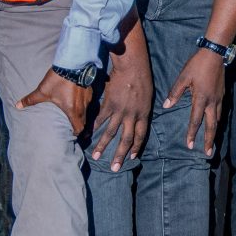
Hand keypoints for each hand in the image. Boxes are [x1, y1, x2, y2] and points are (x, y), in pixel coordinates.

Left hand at [17, 71, 91, 131]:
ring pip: (86, 111)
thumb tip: (17, 106)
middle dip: (79, 125)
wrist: (72, 65)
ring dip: (81, 114)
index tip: (71, 134)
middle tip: (72, 127)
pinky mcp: (90, 90)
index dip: (76, 133)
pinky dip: (83, 104)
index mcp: (72, 111)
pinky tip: (77, 100)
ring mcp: (87, 98)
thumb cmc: (58, 80)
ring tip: (74, 114)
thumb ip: (31, 100)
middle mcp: (82, 107)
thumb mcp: (42, 91)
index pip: (78, 127)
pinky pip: (87, 102)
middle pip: (83, 121)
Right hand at [89, 40, 152, 171]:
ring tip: (96, 157)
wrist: (133, 67)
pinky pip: (100, 120)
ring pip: (110, 133)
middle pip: (126, 139)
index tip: (132, 158)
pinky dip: (93, 128)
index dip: (135, 147)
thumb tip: (139, 117)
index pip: (140, 136)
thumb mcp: (148, 97)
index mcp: (144, 115)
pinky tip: (87, 135)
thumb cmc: (143, 79)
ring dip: (103, 146)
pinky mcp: (109, 105)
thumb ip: (142, 109)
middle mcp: (132, 116)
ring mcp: (120, 111)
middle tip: (115, 168)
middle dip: (120, 155)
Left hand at [166, 46, 229, 154]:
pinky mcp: (222, 94)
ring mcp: (219, 98)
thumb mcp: (183, 77)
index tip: (189, 145)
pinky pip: (220, 111)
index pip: (195, 120)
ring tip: (211, 142)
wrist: (215, 53)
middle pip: (212, 126)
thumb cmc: (197, 64)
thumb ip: (175, 92)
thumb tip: (166, 105)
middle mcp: (212, 101)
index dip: (192, 133)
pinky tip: (215, 123)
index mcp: (200, 98)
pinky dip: (217, 120)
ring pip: (217, 119)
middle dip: (209, 140)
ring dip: (214, 132)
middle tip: (208, 153)